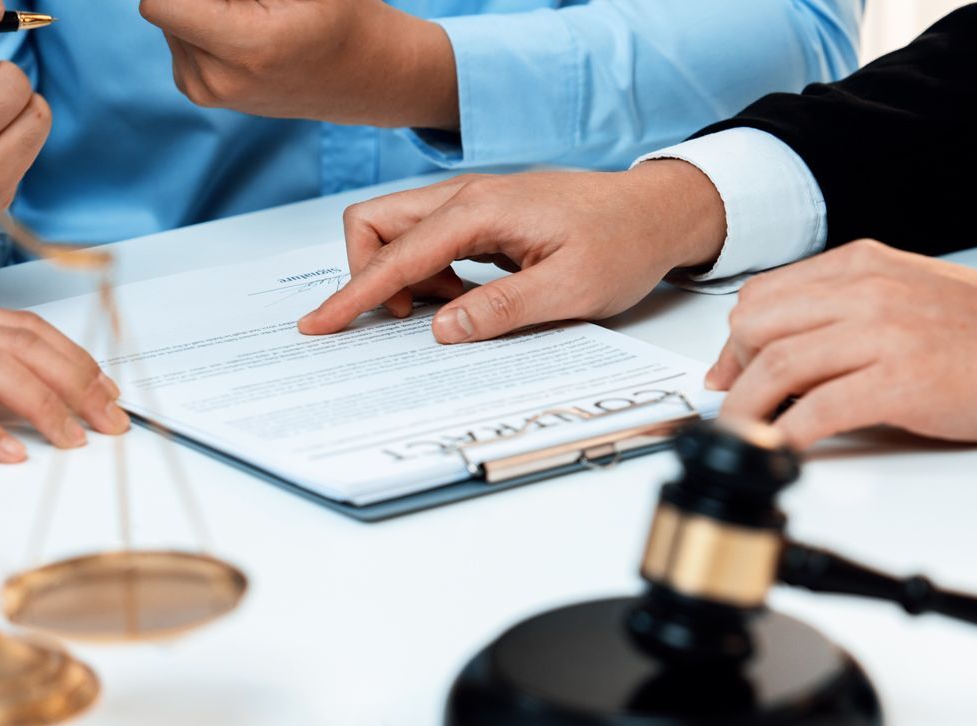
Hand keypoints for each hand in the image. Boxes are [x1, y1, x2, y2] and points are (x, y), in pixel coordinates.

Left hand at [139, 0, 456, 127]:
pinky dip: (200, 21)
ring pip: (169, 19)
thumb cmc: (345, 16)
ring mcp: (206, 91)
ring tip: (254, 12)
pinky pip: (176, 36)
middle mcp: (217, 79)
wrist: (365, 78)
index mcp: (244, 47)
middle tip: (255, 2)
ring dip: (200, 4)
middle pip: (167, 5)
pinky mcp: (200, 92)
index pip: (160, 3)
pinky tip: (243, 26)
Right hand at [299, 163, 726, 341]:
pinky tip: (464, 299)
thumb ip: (502, 309)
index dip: (353, 295)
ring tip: (451, 312)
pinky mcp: (481, 216)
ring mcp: (472, 203)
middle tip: (402, 322)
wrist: (657, 211)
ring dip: (403, 278)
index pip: (396, 255)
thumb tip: (441, 329)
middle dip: (367, 274)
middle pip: (375, 224)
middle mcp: (467, 197)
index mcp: (481, 210)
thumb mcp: (571, 290)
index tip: (318, 326)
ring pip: (397, 231)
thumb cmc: (623, 243)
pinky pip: (428, 241)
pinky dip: (428, 274)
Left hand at [708, 240, 976, 447]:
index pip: (767, 295)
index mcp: (865, 266)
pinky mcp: (903, 380)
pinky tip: (782, 452)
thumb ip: (855, 309)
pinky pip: (818, 409)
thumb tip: (800, 345)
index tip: (728, 373)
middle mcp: (866, 290)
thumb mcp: (913, 293)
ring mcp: (884, 333)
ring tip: (741, 438)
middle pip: (758, 325)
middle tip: (732, 408)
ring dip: (747, 410)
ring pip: (777, 366)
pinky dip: (787, 435)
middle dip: (734, 372)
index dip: (736, 341)